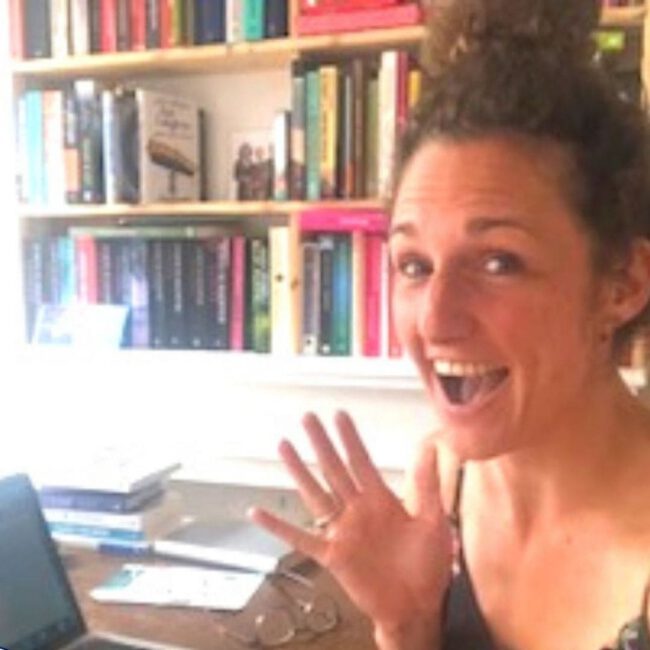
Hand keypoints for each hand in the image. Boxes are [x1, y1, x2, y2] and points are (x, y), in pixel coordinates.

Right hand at [248, 411, 452, 645]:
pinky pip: (301, 539)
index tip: (339, 414)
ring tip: (284, 446)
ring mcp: (343, 532)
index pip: (361, 461)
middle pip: (334, 469)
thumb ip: (427, 486)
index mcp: (381, 500)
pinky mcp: (332, 556)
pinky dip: (278, 527)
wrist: (417, 607)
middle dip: (321, 443)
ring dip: (299, 471)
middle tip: (308, 417)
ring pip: (315, 494)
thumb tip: (431, 446)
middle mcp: (357, 510)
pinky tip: (259, 512)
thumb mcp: (433, 522)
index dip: (350, 438)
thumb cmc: (428, 566)